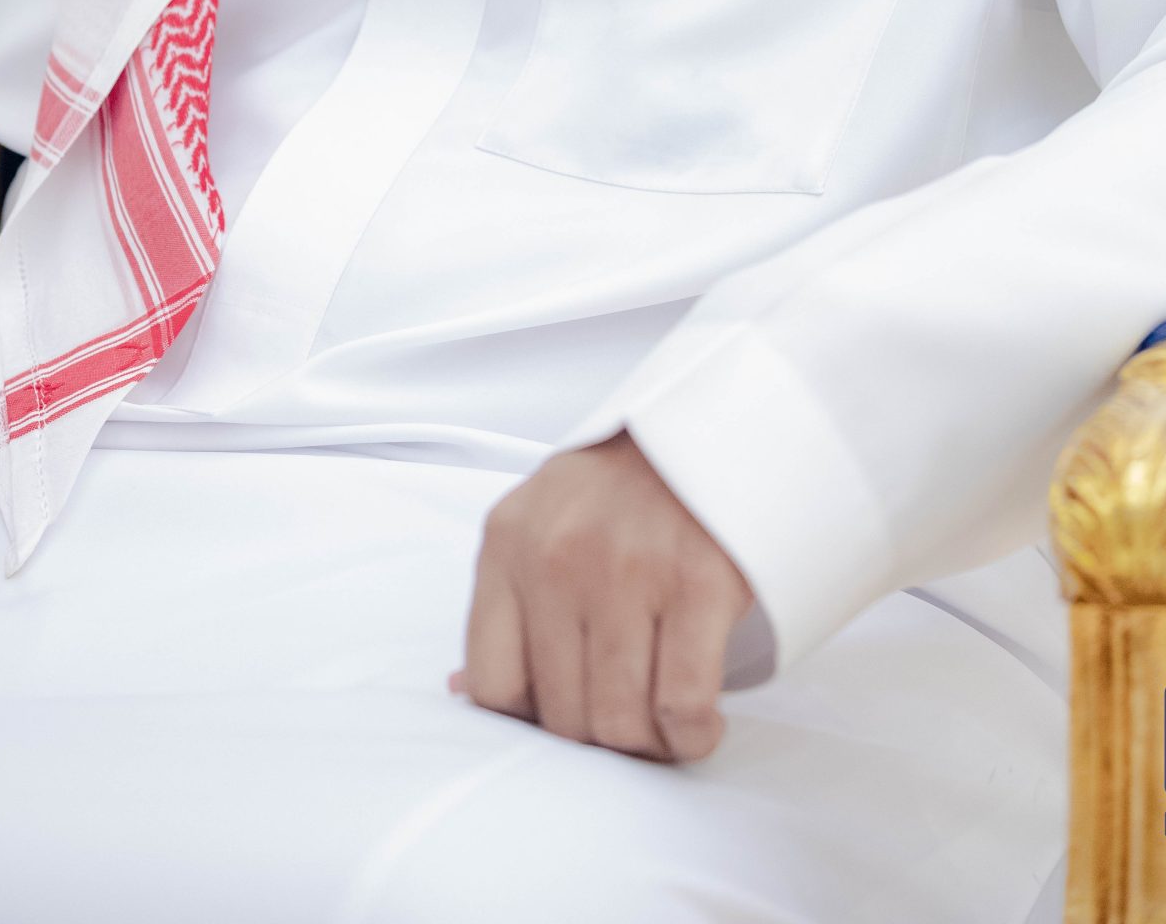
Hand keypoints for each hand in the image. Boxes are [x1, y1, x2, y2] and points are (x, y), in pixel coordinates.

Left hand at [454, 430, 752, 762]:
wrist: (706, 418)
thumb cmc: (619, 488)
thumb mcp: (540, 523)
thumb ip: (505, 607)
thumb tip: (459, 694)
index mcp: (506, 542)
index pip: (491, 686)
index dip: (532, 723)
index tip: (569, 717)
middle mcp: (557, 557)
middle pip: (562, 718)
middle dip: (601, 742)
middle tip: (630, 726)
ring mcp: (627, 569)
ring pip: (622, 724)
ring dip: (651, 746)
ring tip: (665, 725)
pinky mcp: (698, 582)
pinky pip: (682, 707)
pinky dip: (692, 734)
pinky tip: (698, 720)